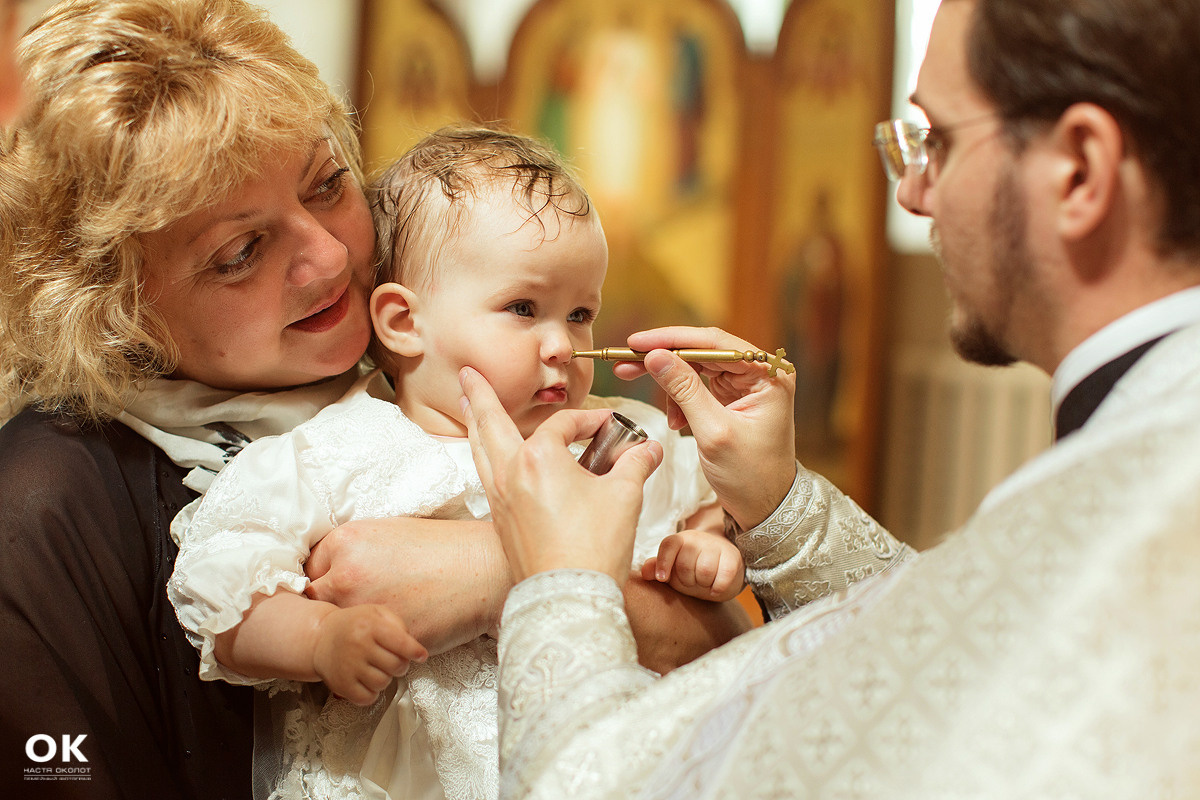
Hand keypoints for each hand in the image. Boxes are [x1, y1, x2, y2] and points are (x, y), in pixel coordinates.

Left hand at [305, 517, 511, 654]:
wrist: (485, 567)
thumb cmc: (445, 547)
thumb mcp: (391, 532)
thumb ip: (355, 550)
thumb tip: (334, 570)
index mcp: (346, 540)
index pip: (311, 569)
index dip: (327, 580)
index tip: (344, 588)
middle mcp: (346, 574)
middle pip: (317, 600)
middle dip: (335, 606)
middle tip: (361, 608)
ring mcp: (363, 608)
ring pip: (340, 630)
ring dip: (353, 632)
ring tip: (378, 626)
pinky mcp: (383, 637)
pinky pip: (367, 649)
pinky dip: (377, 647)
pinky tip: (397, 634)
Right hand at [312, 604, 426, 705]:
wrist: (321, 638)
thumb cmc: (355, 625)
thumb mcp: (376, 613)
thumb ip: (398, 624)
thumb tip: (413, 646)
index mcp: (370, 626)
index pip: (401, 643)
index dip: (415, 652)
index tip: (421, 656)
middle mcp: (359, 646)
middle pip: (396, 666)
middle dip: (401, 665)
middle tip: (394, 660)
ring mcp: (349, 667)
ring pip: (383, 683)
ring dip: (386, 678)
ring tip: (378, 668)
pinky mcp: (341, 685)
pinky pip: (368, 698)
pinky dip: (372, 692)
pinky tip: (367, 680)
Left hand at [459, 366, 663, 583]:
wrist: (568, 597)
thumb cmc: (594, 547)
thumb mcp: (624, 497)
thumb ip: (635, 464)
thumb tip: (650, 449)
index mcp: (539, 458)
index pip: (563, 425)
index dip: (589, 421)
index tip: (611, 427)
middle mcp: (510, 472)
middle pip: (489, 422)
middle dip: (479, 395)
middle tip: (467, 373)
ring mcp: (499, 498)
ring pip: (479, 449)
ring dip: (473, 423)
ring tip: (464, 406)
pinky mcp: (499, 521)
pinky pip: (485, 476)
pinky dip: (484, 456)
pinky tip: (488, 458)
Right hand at [615, 326, 797, 529]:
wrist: (766, 507)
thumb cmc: (751, 475)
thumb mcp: (713, 432)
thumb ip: (684, 390)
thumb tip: (655, 356)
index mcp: (768, 374)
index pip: (714, 343)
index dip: (672, 339)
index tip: (636, 343)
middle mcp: (760, 372)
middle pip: (703, 350)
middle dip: (664, 357)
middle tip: (626, 362)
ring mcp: (747, 384)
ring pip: (697, 366)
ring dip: (669, 381)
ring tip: (652, 402)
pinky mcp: (734, 397)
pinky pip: (699, 384)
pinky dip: (680, 398)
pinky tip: (676, 420)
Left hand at [641, 529, 745, 601]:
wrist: (723, 567)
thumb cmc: (692, 569)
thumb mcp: (673, 570)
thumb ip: (656, 568)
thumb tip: (644, 572)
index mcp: (680, 540)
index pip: (669, 545)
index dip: (663, 562)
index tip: (662, 578)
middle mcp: (698, 539)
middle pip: (685, 565)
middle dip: (687, 580)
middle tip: (692, 581)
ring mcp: (717, 546)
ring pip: (704, 571)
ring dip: (703, 584)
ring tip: (704, 583)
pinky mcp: (733, 558)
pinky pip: (723, 576)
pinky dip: (717, 588)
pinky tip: (715, 589)